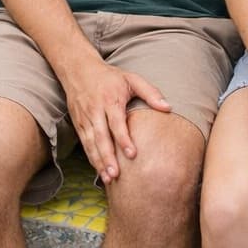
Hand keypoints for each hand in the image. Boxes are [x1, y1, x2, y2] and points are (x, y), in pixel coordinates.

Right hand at [64, 58, 170, 182]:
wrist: (79, 69)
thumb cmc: (110, 76)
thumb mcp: (132, 78)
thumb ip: (150, 92)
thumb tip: (168, 107)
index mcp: (110, 100)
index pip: (116, 123)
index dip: (123, 139)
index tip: (132, 154)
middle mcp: (95, 110)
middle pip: (101, 137)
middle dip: (107, 157)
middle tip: (116, 174)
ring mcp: (85, 118)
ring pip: (91, 143)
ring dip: (98, 161)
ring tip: (107, 177)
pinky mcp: (78, 123)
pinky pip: (85, 143)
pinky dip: (91, 157)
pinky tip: (98, 169)